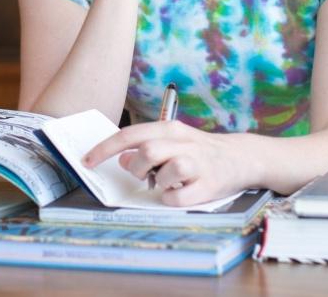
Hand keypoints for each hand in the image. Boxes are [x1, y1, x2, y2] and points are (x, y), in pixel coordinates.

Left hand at [82, 121, 248, 206]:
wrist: (240, 157)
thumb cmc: (197, 150)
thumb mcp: (171, 140)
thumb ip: (145, 147)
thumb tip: (122, 159)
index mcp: (170, 129)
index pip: (130, 135)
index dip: (105, 149)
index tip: (86, 161)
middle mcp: (184, 143)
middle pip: (148, 151)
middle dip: (137, 167)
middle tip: (143, 174)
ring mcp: (198, 164)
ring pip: (167, 172)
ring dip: (158, 182)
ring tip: (165, 182)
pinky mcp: (209, 186)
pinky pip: (179, 198)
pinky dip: (171, 200)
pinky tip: (177, 194)